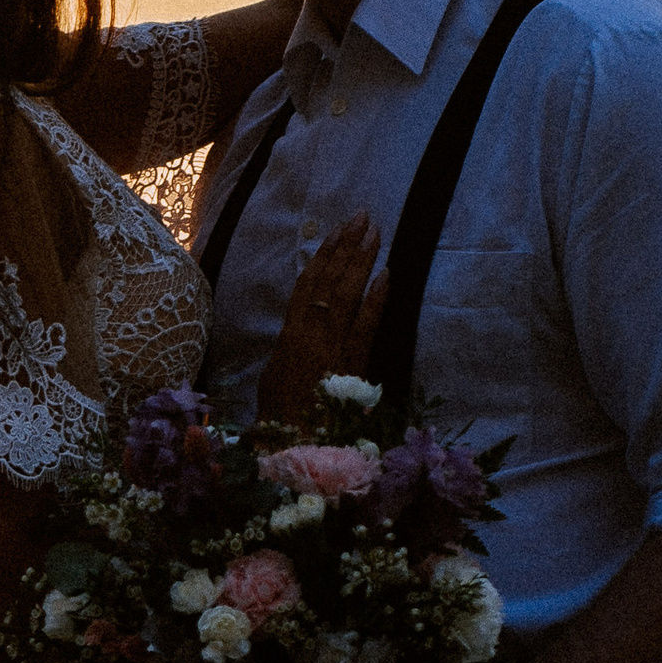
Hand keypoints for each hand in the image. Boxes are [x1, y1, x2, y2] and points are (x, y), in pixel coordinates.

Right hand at [255, 213, 383, 420]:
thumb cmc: (279, 416)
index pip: (307, 284)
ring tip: (374, 233)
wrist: (291, 445)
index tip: (335, 231)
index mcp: (289, 335)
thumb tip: (297, 336)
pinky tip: (387, 275)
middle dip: (346, 246)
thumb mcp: (274, 377)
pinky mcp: (352, 363)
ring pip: (346, 294)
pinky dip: (376, 299)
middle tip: (361, 217)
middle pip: (328, 280)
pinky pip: (365, 325)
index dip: (322, 255)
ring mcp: (332, 346)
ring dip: (361, 260)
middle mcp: (310, 333)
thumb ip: (287, 352)